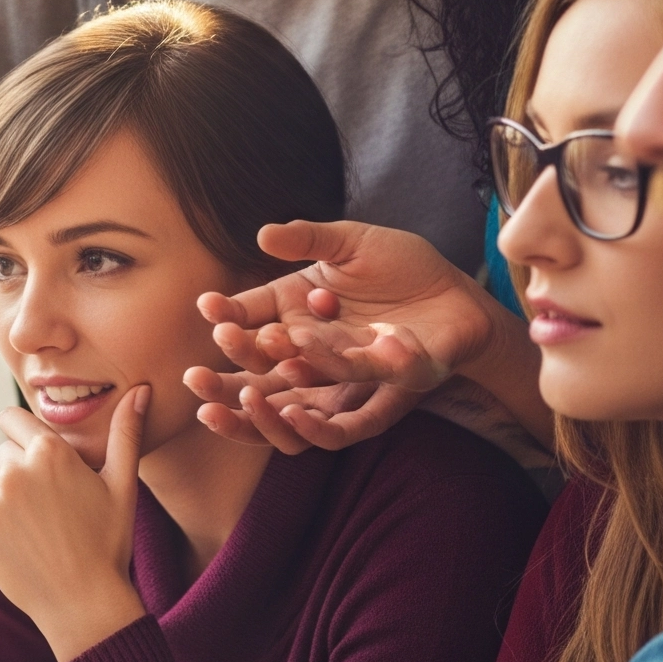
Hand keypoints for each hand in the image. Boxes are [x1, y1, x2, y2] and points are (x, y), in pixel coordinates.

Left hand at [0, 389, 147, 660]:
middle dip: (22, 470)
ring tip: (44, 531)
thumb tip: (140, 390)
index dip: (26, 434)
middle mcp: (13, 470)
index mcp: (48, 451)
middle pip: (4, 454)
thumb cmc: (109, 542)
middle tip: (52, 504)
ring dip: (12, 502)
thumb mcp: (122, 485)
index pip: (13, 418)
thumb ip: (126, 433)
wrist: (84, 604)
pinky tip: (28, 548)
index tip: (40, 454)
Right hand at [192, 219, 523, 449]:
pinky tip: (298, 411)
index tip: (208, 309)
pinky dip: (318, 427)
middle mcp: (313, 357)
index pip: (250, 326)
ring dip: (263, 412)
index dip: (227, 322)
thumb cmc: (404, 268)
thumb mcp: (353, 244)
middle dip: (225, 381)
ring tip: (247, 393)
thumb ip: (310, 240)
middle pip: (258, 380)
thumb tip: (263, 233)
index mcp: (297, 318)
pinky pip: (345, 428)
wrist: (462, 294)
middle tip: (200, 370)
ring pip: (291, 414)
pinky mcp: (382, 401)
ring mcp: (345, 385)